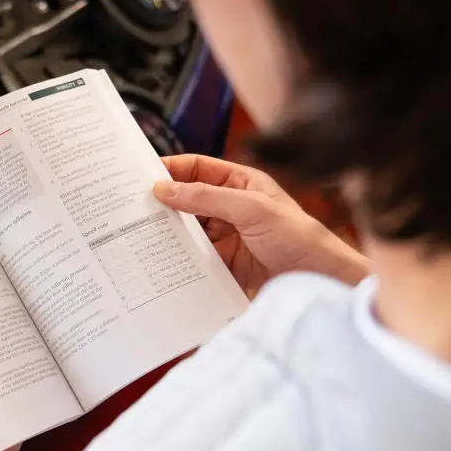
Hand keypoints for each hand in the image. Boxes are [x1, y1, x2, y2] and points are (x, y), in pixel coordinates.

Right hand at [153, 155, 370, 295]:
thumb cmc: (298, 237)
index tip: (141, 176)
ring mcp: (226, 237)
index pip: (198, 168)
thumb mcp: (252, 209)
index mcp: (240, 183)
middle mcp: (230, 207)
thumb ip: (208, 197)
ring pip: (188, 230)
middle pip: (188, 200)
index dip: (171, 169)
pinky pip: (194, 257)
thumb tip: (165, 188)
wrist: (318, 282)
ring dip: (167, 233)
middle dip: (163, 204)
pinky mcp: (224, 264)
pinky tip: (159, 261)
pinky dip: (177, 258)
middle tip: (131, 208)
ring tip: (139, 236)